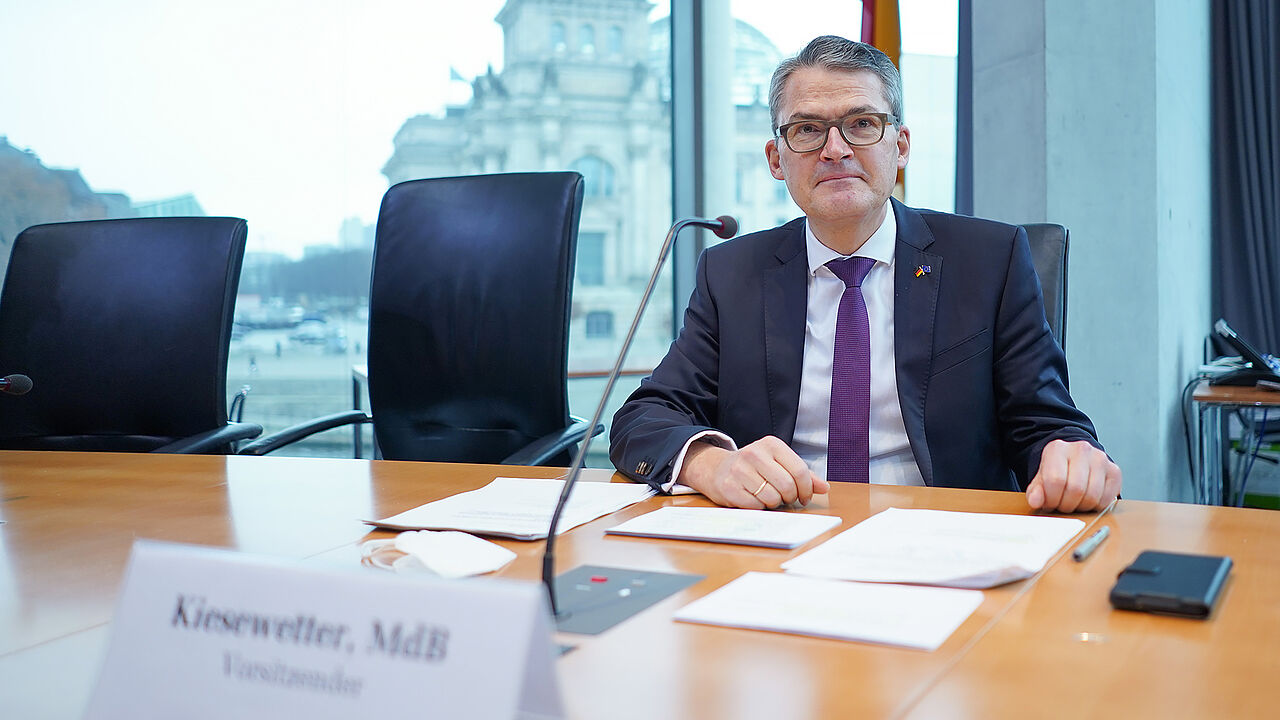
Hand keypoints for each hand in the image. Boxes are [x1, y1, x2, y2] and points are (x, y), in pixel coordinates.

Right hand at [679, 436, 828, 508]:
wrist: (716, 469)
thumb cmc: (753, 467)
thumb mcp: (778, 463)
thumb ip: (802, 475)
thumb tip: (824, 488)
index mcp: (771, 444)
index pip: (799, 471)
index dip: (806, 489)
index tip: (804, 497)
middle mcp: (754, 453)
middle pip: (787, 486)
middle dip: (790, 498)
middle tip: (785, 499)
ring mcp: (739, 470)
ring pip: (772, 497)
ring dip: (774, 503)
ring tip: (767, 496)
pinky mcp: (729, 487)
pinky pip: (755, 506)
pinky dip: (758, 507)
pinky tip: (754, 499)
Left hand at [1026, 439, 1121, 512]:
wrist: (1074, 460)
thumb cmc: (1056, 471)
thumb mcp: (1040, 479)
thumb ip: (1035, 491)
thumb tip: (1035, 501)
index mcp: (1058, 449)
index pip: (1056, 480)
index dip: (1051, 499)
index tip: (1049, 503)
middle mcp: (1081, 449)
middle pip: (1076, 489)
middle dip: (1066, 505)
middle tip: (1062, 505)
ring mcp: (1100, 458)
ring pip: (1092, 496)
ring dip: (1081, 507)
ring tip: (1074, 502)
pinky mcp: (1115, 471)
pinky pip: (1107, 499)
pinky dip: (1096, 506)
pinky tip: (1087, 500)